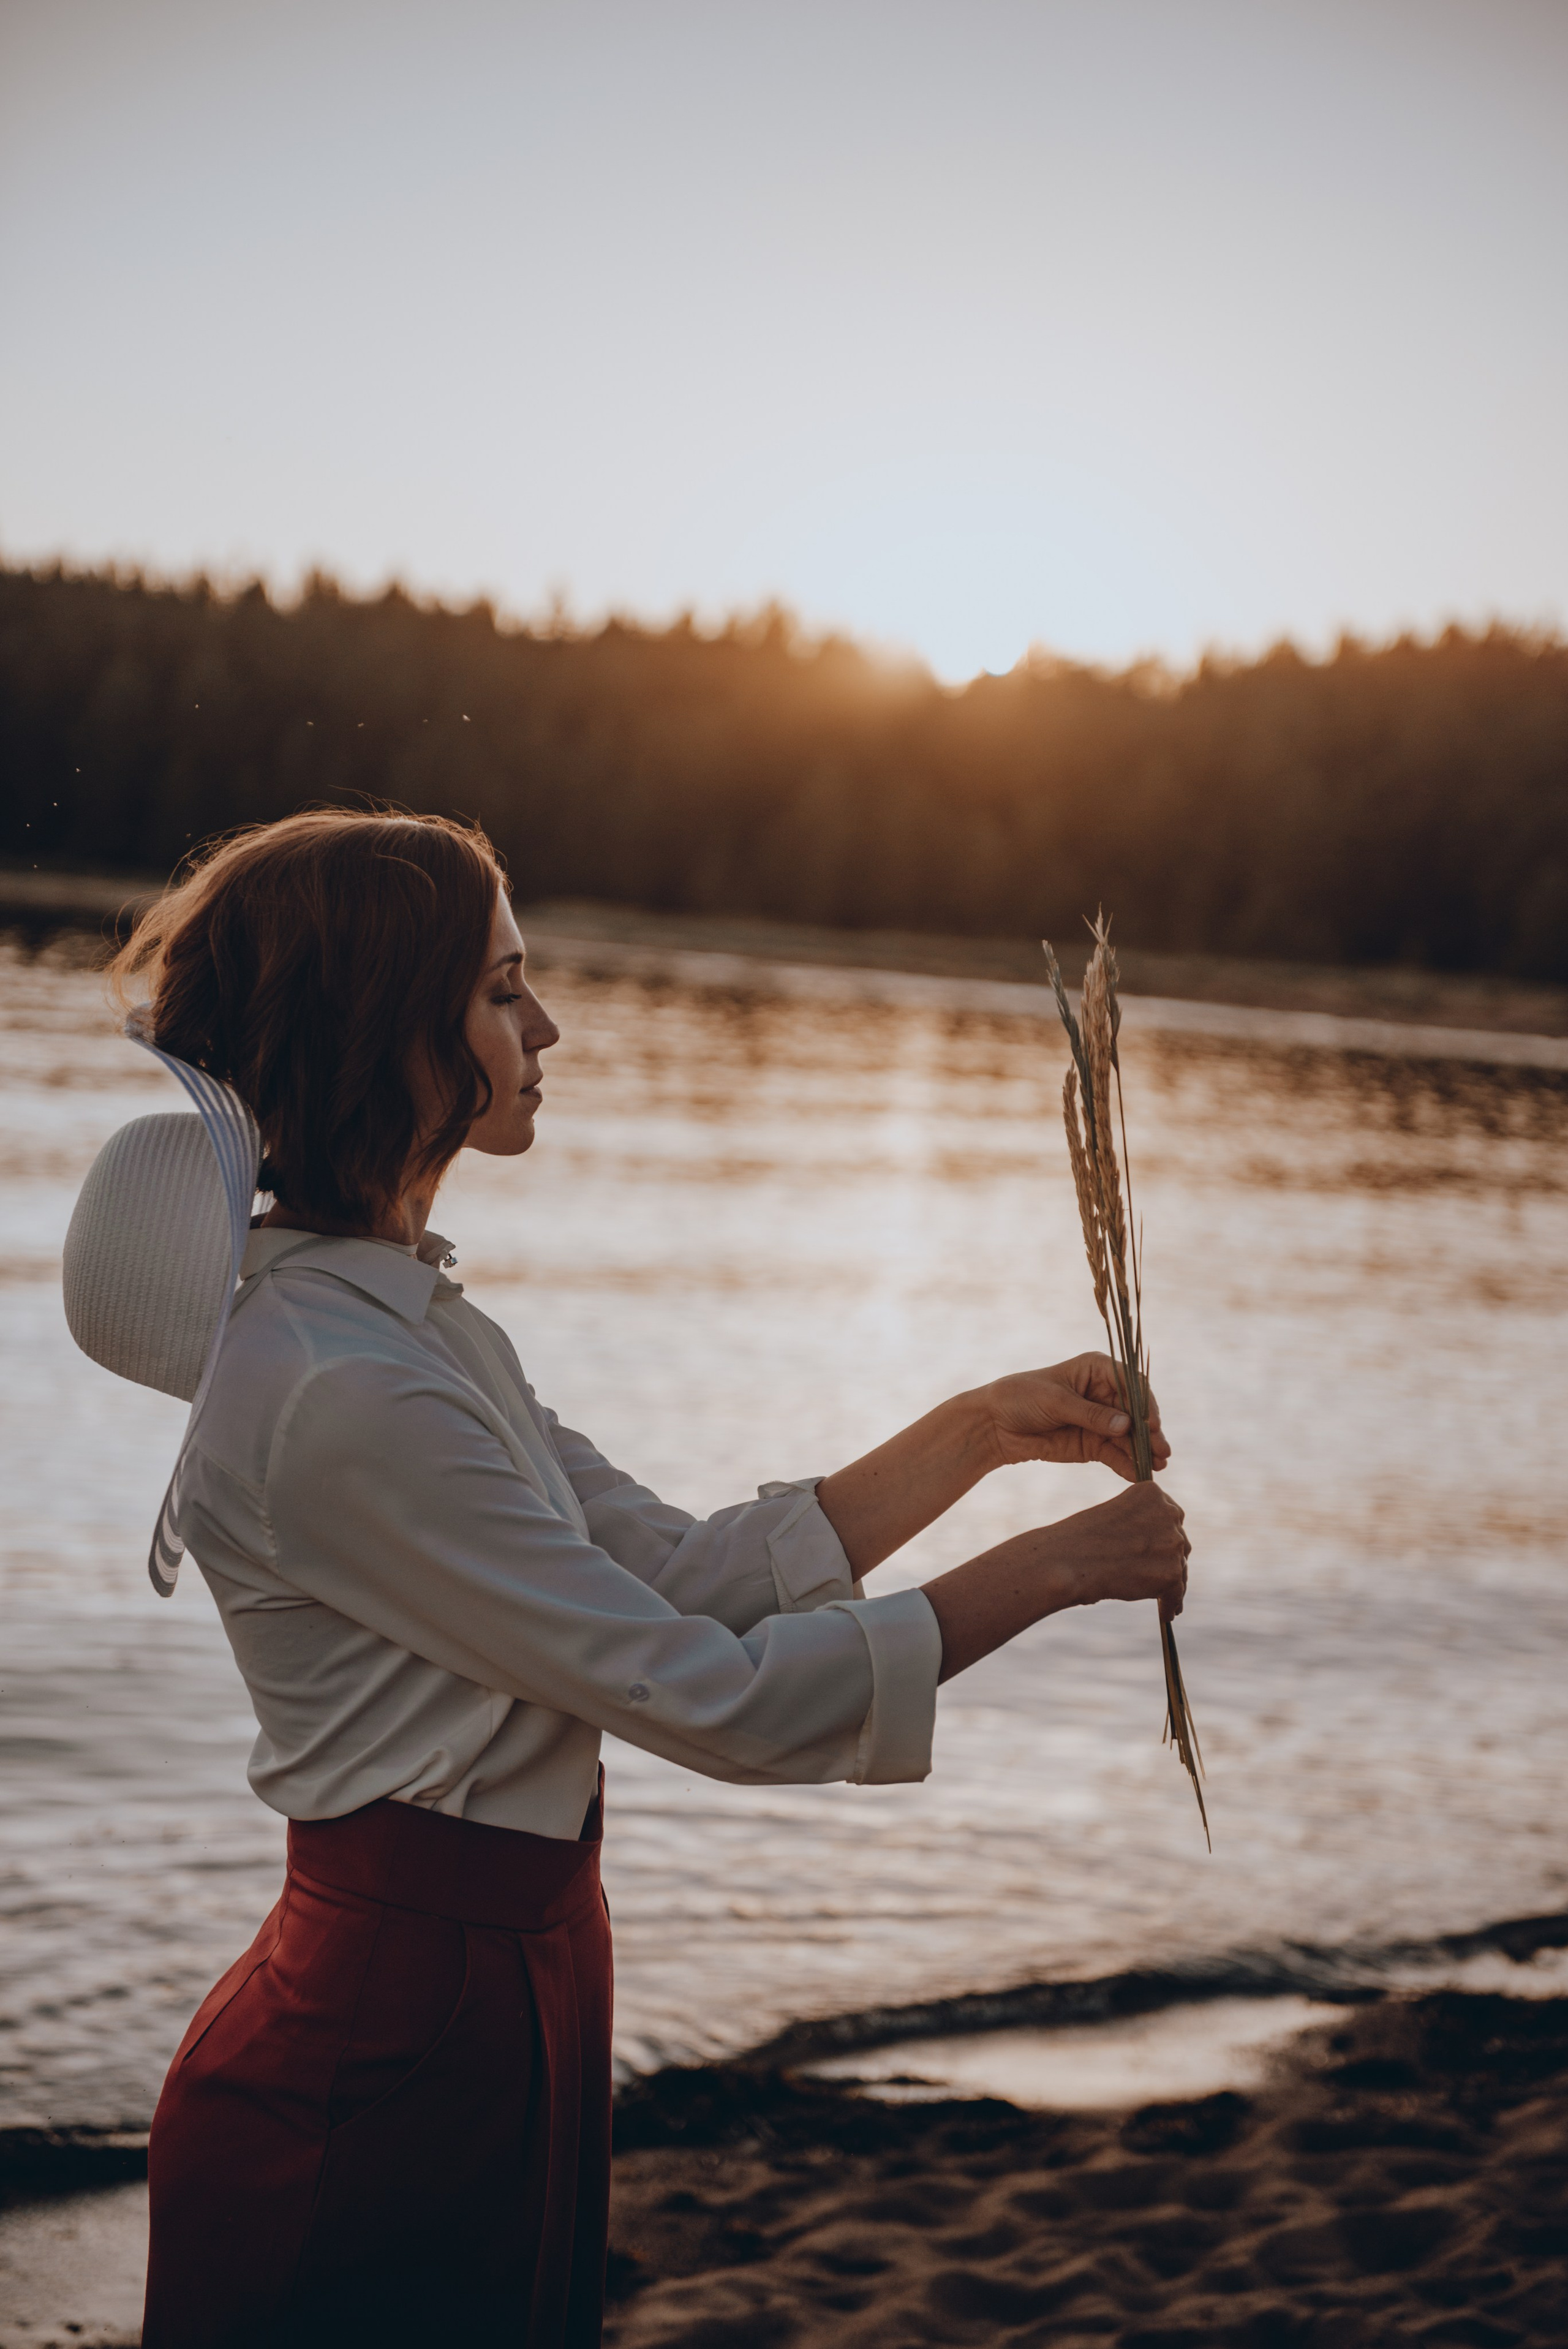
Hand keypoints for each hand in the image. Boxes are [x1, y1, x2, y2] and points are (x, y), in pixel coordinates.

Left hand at [979, 1355, 1169, 1481]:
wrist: (994, 1425)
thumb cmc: (1021, 1398)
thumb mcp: (1056, 1401)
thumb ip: (1091, 1414)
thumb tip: (1126, 1426)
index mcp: (1097, 1369)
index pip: (1131, 1383)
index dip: (1144, 1403)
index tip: (1151, 1423)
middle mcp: (1105, 1394)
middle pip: (1136, 1412)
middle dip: (1149, 1432)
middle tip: (1162, 1451)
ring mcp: (1102, 1421)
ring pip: (1130, 1436)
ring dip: (1144, 1451)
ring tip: (1157, 1466)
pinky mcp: (1094, 1445)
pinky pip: (1116, 1455)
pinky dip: (1128, 1465)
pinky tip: (1138, 1476)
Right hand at [1056, 1480, 1189, 1620]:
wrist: (1066, 1561)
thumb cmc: (1078, 1540)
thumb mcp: (1113, 1517)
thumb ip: (1139, 1525)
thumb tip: (1156, 1553)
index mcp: (1153, 1493)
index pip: (1171, 1517)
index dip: (1164, 1537)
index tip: (1160, 1551)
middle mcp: (1169, 1514)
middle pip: (1179, 1543)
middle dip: (1169, 1560)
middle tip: (1158, 1576)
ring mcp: (1173, 1544)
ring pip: (1179, 1569)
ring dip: (1172, 1584)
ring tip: (1165, 1599)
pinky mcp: (1171, 1573)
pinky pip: (1176, 1594)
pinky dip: (1170, 1605)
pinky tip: (1165, 1614)